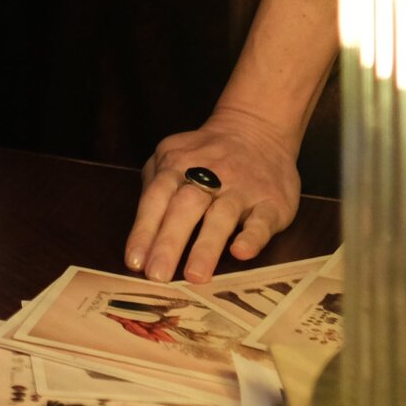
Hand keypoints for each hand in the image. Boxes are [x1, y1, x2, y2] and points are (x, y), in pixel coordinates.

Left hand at [126, 106, 303, 281]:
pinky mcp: (271, 202)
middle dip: (169, 243)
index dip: (144, 230)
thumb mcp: (172, 156)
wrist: (258, 128)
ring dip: (206, 246)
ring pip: (221, 217)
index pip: (156, 199)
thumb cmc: (206, 155)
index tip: (134, 262)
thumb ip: (154, 186)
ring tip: (194, 275)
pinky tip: (241, 252)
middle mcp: (208, 177)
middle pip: (184, 208)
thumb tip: (140, 234)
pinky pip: (262, 220)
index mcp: (177, 166)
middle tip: (157, 276)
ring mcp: (241, 189)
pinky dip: (252, 237)